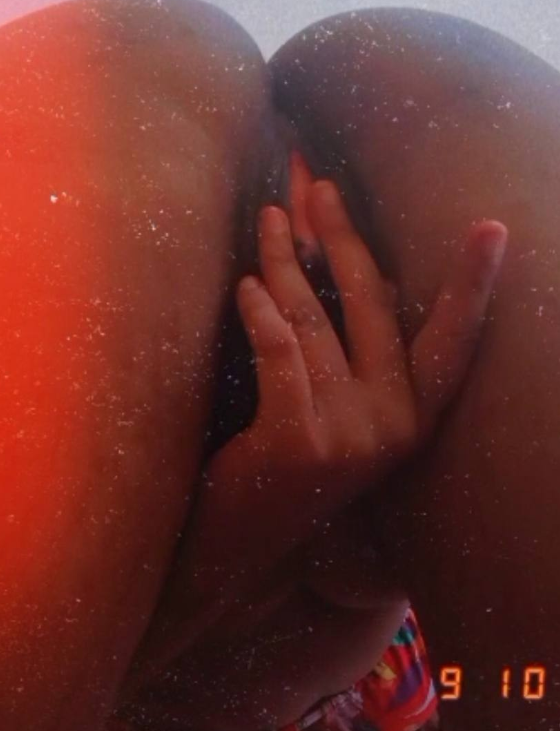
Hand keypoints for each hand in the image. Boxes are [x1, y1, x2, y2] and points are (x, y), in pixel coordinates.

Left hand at [117, 181, 505, 696]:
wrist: (240, 546)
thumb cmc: (284, 465)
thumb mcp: (328, 410)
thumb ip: (338, 351)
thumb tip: (319, 264)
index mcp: (411, 419)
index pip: (452, 342)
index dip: (471, 286)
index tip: (492, 229)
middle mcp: (391, 427)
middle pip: (371, 305)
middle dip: (341, 235)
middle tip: (317, 185)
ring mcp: (346, 438)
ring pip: (313, 318)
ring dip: (282, 261)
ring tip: (268, 222)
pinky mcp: (294, 443)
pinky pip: (280, 350)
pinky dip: (259, 310)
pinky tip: (244, 285)